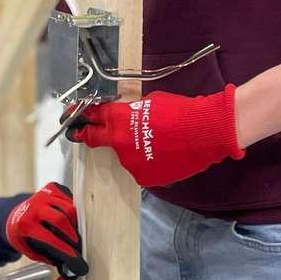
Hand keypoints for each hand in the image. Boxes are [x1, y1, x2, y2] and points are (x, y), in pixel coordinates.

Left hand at [5, 181, 87, 279]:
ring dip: (75, 224)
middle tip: (78, 248)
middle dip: (74, 238)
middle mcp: (34, 207)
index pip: (53, 241)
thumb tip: (73, 268)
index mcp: (26, 226)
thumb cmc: (27, 237)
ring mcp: (43, 195)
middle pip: (62, 220)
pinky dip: (73, 211)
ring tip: (73, 235)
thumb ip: (52, 258)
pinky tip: (70, 220)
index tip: (80, 264)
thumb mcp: (33, 252)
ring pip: (69, 208)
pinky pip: (69, 199)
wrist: (15, 216)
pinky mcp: (52, 187)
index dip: (69, 254)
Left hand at [67, 87, 243, 187]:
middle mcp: (119, 143)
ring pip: (126, 155)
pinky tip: (165, 155)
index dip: (84, 116)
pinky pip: (142, 168)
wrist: (205, 132)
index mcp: (118, 120)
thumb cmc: (181, 111)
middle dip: (92, 135)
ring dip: (134, 150)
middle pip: (100, 139)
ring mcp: (132, 163)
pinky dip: (149, 162)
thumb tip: (126, 115)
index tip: (75, 119)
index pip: (94, 117)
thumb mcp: (150, 102)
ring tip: (158, 143)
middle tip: (89, 133)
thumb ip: (131, 111)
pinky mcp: (145, 178)